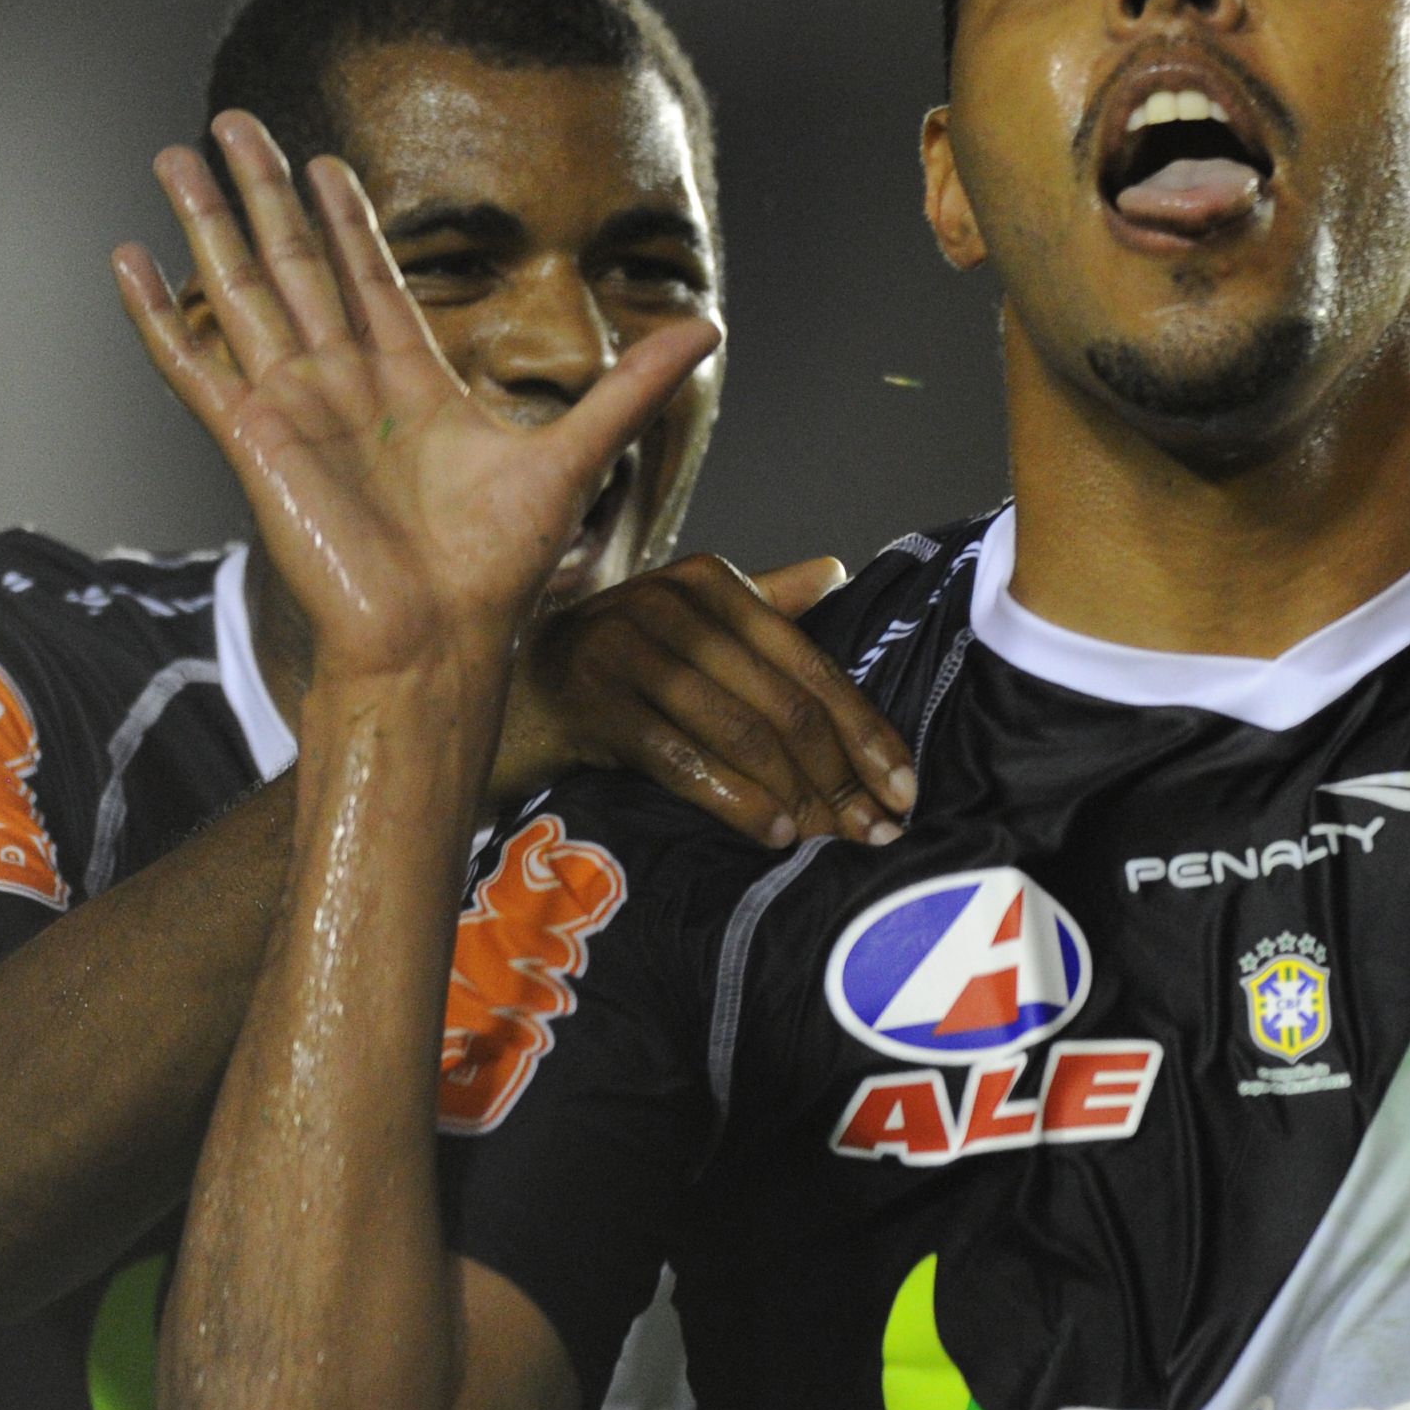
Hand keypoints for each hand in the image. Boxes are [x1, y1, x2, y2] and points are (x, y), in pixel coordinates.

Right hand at [110, 113, 715, 685]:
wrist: (438, 644)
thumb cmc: (496, 571)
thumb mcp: (575, 457)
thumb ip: (631, 388)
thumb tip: (709, 328)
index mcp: (412, 385)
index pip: (370, 278)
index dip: (348, 219)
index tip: (330, 160)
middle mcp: (346, 386)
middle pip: (296, 264)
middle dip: (267, 191)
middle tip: (235, 119)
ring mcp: (294, 409)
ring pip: (241, 292)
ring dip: (208, 222)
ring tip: (177, 153)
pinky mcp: (253, 441)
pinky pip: (195, 364)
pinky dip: (159, 313)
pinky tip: (129, 257)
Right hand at [493, 556, 919, 846]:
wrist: (502, 687)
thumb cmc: (616, 664)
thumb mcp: (689, 625)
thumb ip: (763, 604)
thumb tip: (837, 570)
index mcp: (713, 582)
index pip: (812, 664)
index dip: (867, 733)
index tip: (906, 792)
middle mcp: (674, 602)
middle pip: (786, 703)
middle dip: (842, 777)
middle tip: (876, 833)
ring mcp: (628, 647)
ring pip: (742, 733)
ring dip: (797, 796)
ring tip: (831, 840)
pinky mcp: (594, 700)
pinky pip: (683, 759)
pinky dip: (736, 800)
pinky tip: (772, 834)